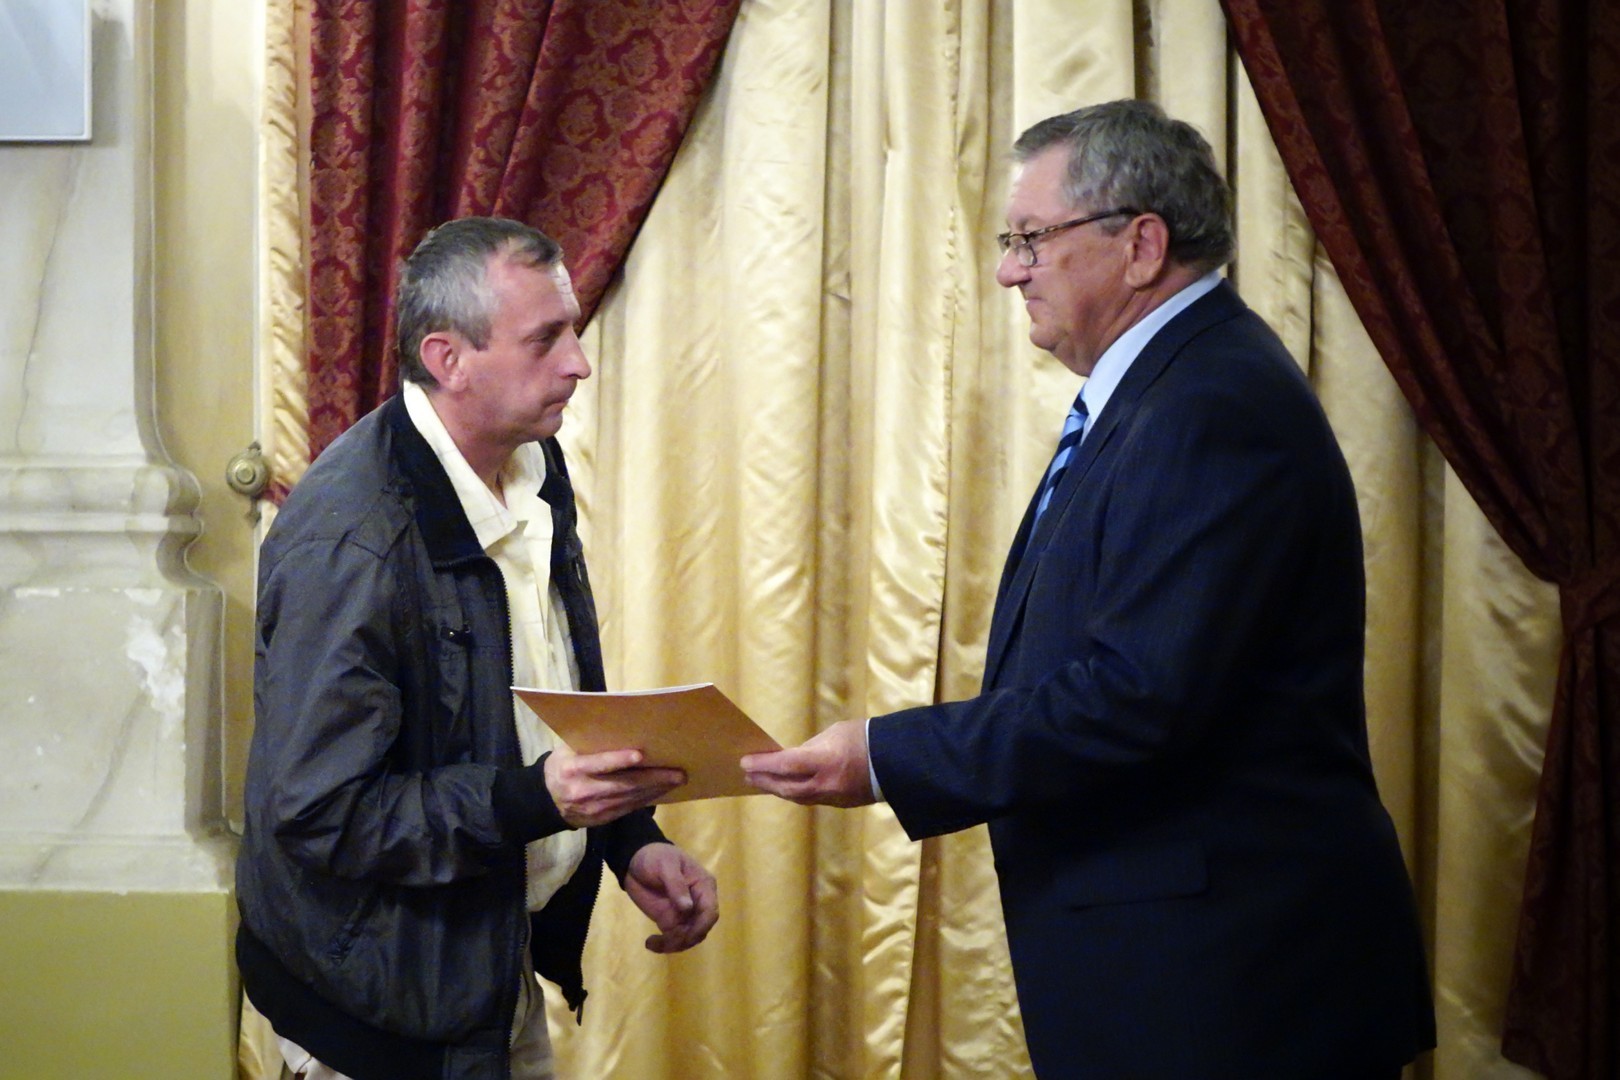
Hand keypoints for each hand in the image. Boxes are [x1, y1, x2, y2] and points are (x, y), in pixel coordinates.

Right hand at [544, 747, 684, 827]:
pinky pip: (629, 808)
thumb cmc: (562, 766)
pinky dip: (647, 799)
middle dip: (653, 778)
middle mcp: (584, 790)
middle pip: (623, 784)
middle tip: (677, 772)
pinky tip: (661, 791)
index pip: (598, 764)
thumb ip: (590, 743)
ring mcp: (594, 808)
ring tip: (676, 780)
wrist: (546, 800)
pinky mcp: (603, 819)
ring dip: (656, 789)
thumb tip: (622, 728)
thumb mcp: (567, 750)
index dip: (618, 760)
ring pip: (630, 798)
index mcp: (573, 769)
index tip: (640, 755)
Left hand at [624, 843, 718, 952]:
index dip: (701, 926)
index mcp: (703, 886)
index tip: (685, 935)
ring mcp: (685, 913)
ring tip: (653, 943)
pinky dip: (664, 945)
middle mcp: (698, 902)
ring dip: (674, 944)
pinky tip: (650, 943)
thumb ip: (676, 886)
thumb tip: (688, 908)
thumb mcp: (666, 866)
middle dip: (685, 938)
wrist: (635, 860)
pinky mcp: (671, 920)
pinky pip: (674, 938)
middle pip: (701, 928)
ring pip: (688, 937)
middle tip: (664, 940)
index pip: (710, 911)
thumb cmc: (655, 857)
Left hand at [740, 718, 875, 807]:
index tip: (745, 762)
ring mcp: (835, 798)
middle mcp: (827, 784)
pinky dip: (796, 793)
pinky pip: (812, 800)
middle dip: (765, 780)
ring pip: (798, 798)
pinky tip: (788, 787)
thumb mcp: (835, 733)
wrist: (899, 762)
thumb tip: (794, 758)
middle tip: (747, 774)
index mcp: (826, 762)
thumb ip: (812, 747)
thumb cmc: (866, 738)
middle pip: (787, 787)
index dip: (763, 764)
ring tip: (763, 782)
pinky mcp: (841, 804)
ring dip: (778, 789)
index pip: (786, 765)